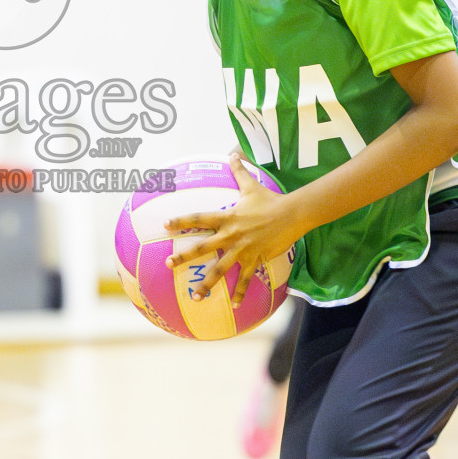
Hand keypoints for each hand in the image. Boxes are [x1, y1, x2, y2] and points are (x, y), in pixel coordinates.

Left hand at [164, 154, 303, 306]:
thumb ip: (239, 171)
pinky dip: (239, 293)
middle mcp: (230, 235)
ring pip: (220, 269)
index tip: (165, 225)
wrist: (292, 214)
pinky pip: (246, 279)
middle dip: (184, 257)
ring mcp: (242, 249)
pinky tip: (232, 306)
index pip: (198, 218)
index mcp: (226, 217)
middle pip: (202, 248)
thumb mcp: (251, 185)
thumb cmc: (270, 200)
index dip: (181, 221)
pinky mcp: (255, 259)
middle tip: (168, 265)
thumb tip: (233, 152)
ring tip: (195, 297)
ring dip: (207, 284)